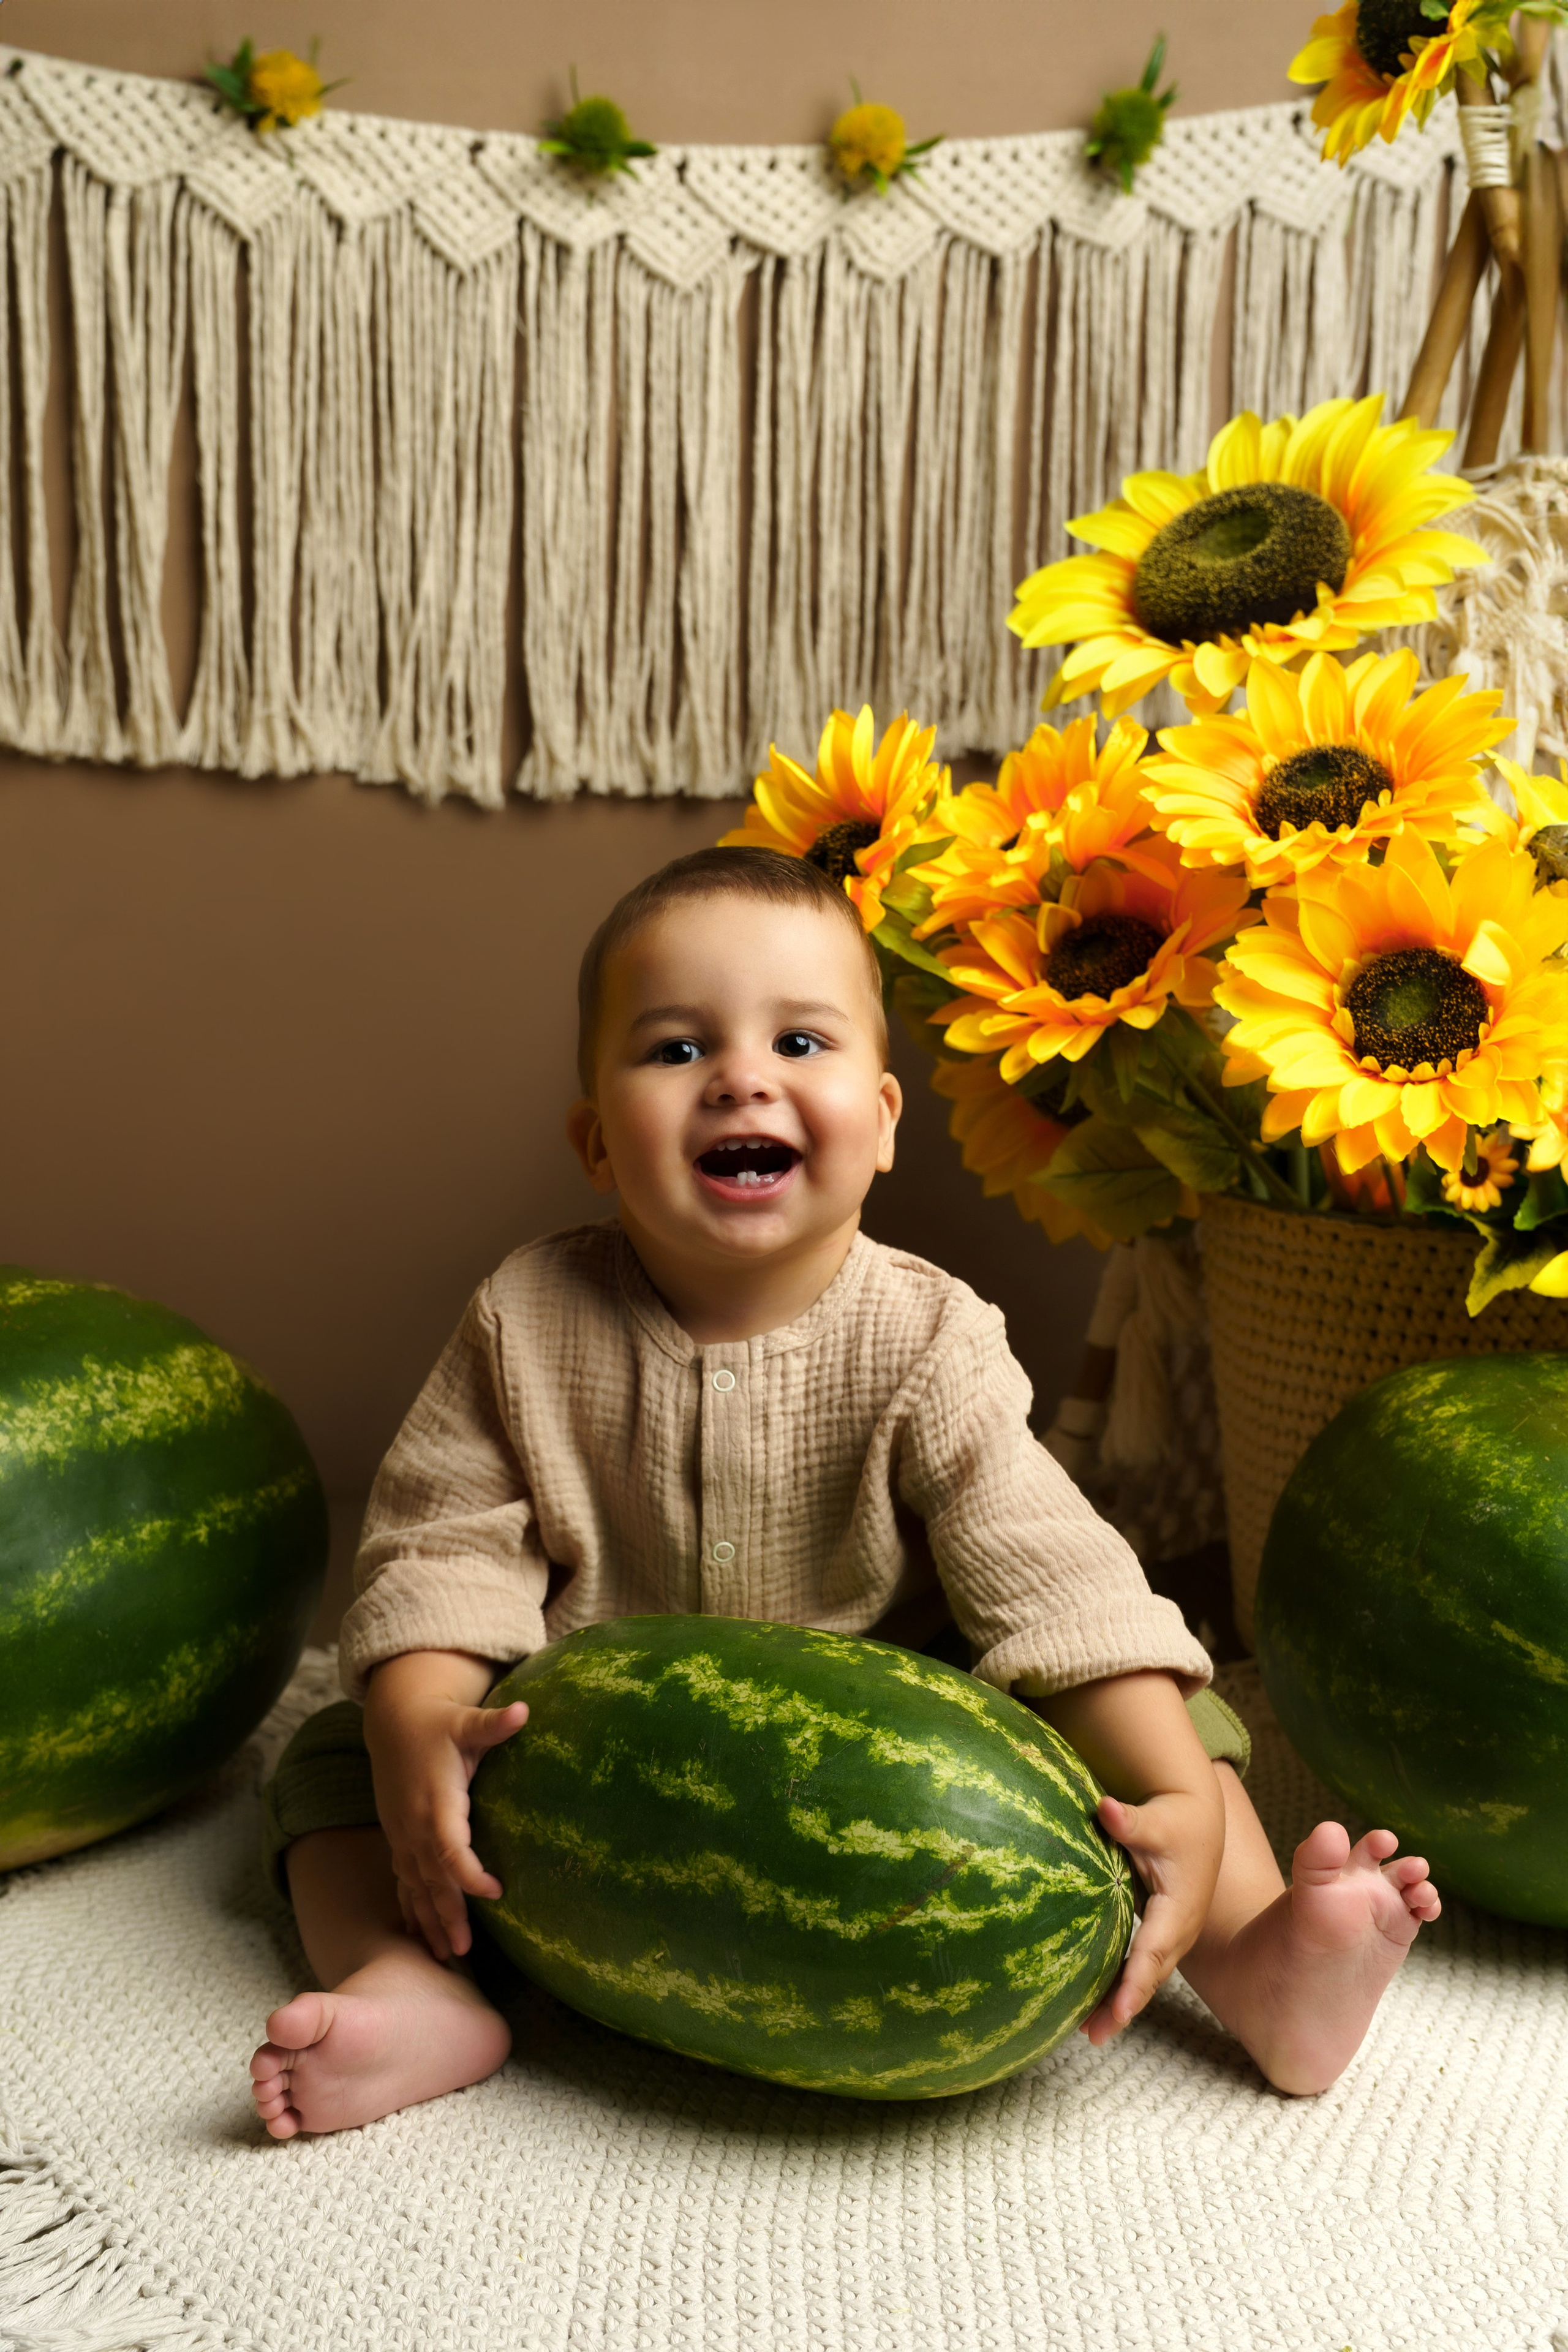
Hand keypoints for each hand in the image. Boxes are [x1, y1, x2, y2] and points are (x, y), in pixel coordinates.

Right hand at [362, 1650, 527, 1961]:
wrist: (394, 1723)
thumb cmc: (438, 1724)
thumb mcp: (465, 1721)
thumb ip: (493, 1723)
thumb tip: (524, 1710)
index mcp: (435, 1802)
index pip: (449, 1846)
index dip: (469, 1872)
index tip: (496, 1891)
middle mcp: (414, 1824)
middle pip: (431, 1877)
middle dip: (446, 1913)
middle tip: (465, 1951)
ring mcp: (402, 1835)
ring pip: (414, 1886)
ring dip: (428, 1921)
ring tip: (447, 1957)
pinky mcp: (398, 1839)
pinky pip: (403, 1881)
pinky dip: (411, 1909)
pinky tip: (420, 1938)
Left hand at [1080, 1786, 1224, 2045]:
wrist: (1200, 1824)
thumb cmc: (1176, 1822)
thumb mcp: (1156, 1822)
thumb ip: (1131, 1821)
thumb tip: (1105, 1808)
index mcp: (1178, 1909)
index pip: (1154, 1952)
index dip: (1136, 1982)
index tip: (1120, 2011)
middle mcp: (1179, 1931)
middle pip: (1150, 1976)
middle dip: (1124, 2006)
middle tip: (1092, 2034)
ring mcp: (1172, 1937)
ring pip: (1146, 1977)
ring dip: (1120, 2004)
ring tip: (1088, 2031)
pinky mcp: (1162, 1935)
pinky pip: (1141, 1967)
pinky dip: (1121, 1986)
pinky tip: (1096, 2003)